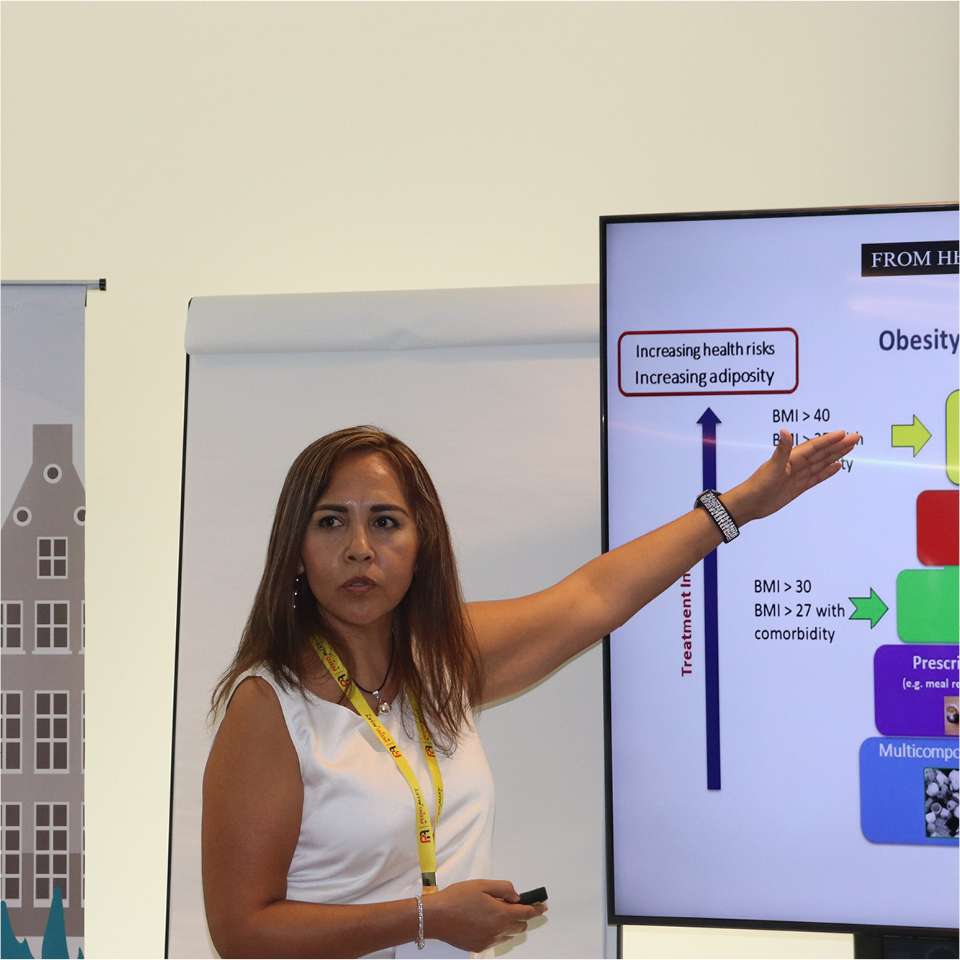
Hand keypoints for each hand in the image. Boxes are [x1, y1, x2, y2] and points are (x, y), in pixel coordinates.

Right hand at [425, 879, 546, 951]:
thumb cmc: (458, 897)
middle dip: (522, 916)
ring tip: (497, 912)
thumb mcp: (482, 885)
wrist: (436, 917)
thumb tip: (516, 896)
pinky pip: (496, 940)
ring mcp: (489, 941)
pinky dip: (498, 931)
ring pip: (509, 934)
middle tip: (513, 904)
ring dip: (510, 924)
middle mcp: (498, 930)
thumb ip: (503, 888)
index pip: (526, 913)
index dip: (536, 909)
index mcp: (501, 914)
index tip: (543, 906)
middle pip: (520, 926)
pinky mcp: (479, 947)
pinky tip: (485, 921)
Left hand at [723, 429, 859, 523]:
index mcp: (791, 458)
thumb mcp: (772, 467)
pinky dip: (827, 471)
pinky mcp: (798, 487)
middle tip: (855, 436)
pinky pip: (817, 477)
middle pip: (822, 453)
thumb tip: (785, 430)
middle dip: (838, 445)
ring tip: (850, 447)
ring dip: (836, 455)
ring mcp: (798, 476)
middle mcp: (796, 464)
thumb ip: (781, 450)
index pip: (814, 446)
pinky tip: (837, 466)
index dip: (829, 440)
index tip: (844, 433)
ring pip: (821, 463)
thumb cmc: (758, 485)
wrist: (750, 504)